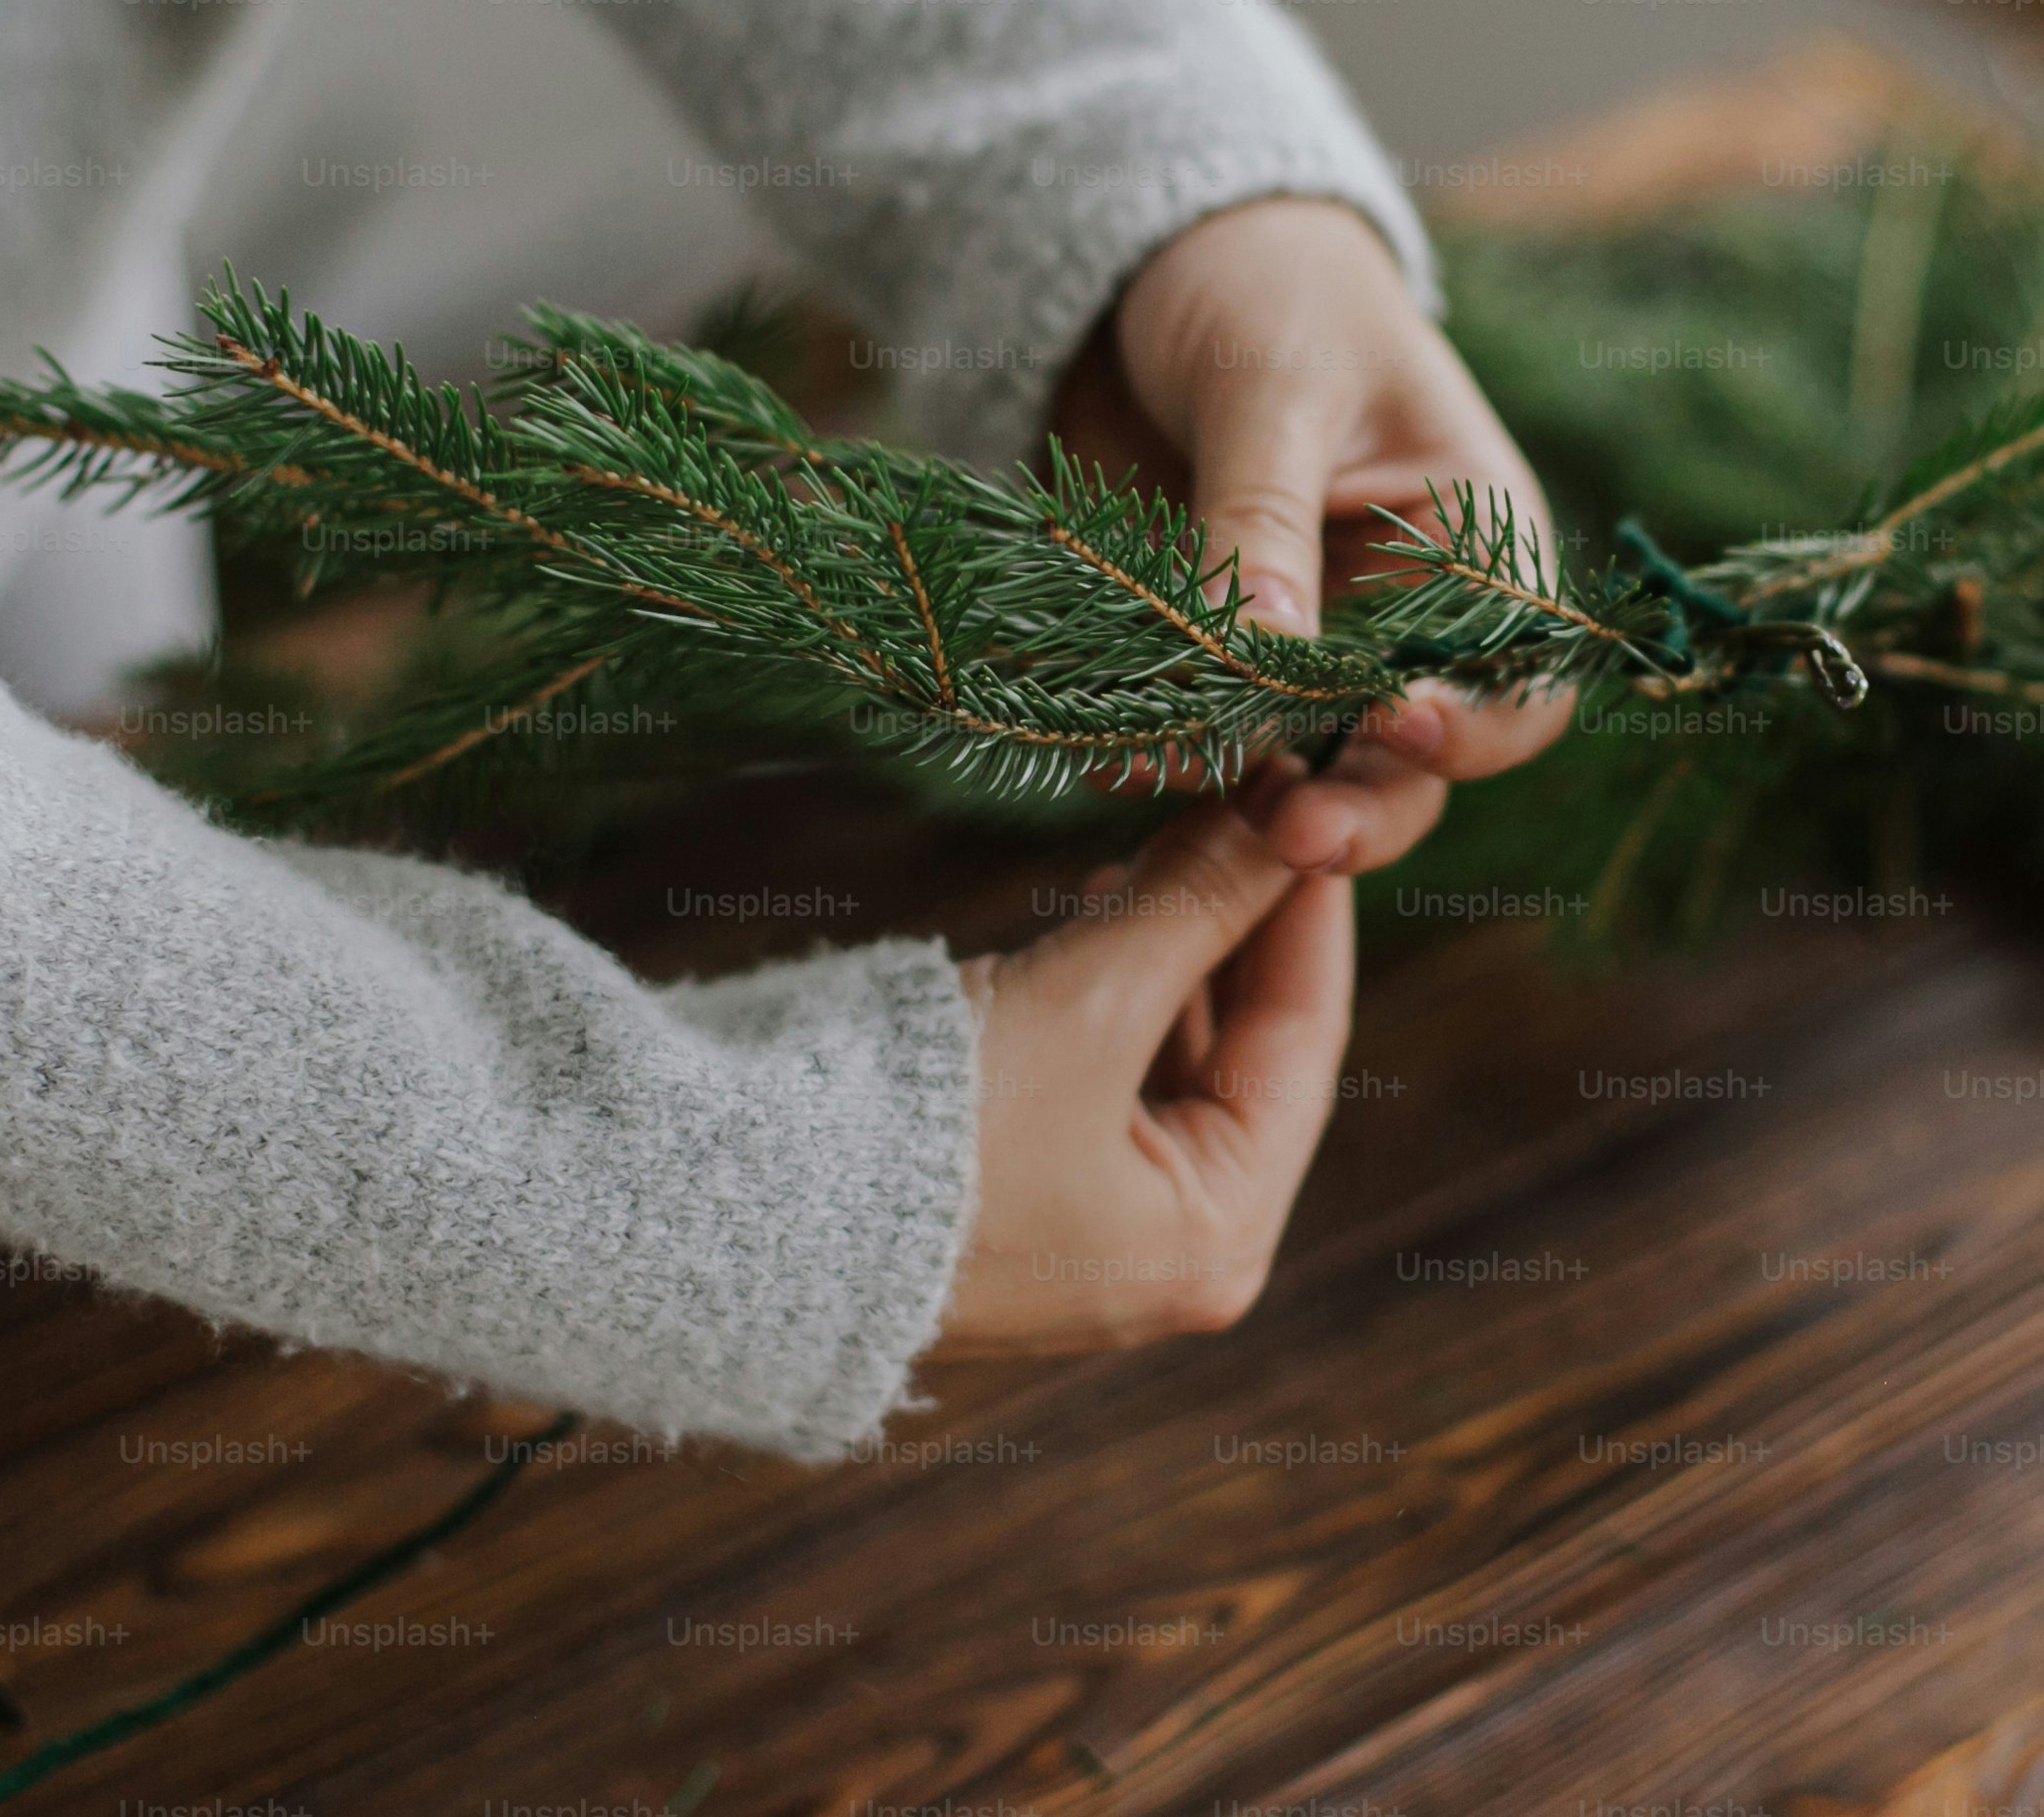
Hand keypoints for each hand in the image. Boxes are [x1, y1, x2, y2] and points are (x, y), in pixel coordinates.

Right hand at [937, 783, 1352, 1352]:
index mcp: (1219, 1239)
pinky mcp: (1033, 1190)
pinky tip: (1105, 898)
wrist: (728, 1213)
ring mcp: (1101, 1227)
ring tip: (1167, 831)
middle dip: (1240, 915)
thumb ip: (1196, 897)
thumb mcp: (1086, 1002)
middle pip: (1250, 1045)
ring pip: (1179, 1048)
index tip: (1315, 796)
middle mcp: (1178, 1248)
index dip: (1309, 903)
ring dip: (1178, 938)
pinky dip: (1119, 982)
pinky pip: (1113, 1069)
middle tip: (1243, 794)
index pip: (1309, 1039)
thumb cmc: (922, 1134)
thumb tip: (1283, 800)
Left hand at [1051, 196, 1574, 877]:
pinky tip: (1109, 756)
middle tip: (1288, 833)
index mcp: (1476, 545)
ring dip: (1244, 798)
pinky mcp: (1212, 656)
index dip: (1470, 727)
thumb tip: (1259, 657)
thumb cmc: (1267, 288)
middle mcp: (1402, 620)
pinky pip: (1196, 737)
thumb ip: (1262, 523)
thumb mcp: (1273, 388)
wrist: (1155, 263)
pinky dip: (1159, 760)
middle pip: (1411, 765)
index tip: (1392, 724)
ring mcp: (1305, 648)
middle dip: (1356, 809)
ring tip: (1166, 781)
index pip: (1515, 682)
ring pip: (1301, 770)